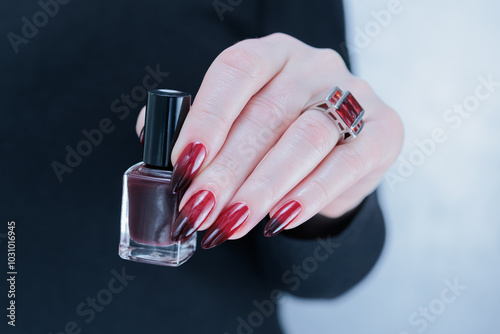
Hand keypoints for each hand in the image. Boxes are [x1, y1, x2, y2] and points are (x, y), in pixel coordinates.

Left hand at [136, 33, 402, 248]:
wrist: (337, 147)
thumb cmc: (277, 133)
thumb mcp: (239, 119)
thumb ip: (199, 125)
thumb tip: (152, 138)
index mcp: (272, 54)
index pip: (237, 72)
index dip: (207, 117)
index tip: (182, 164)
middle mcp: (314, 67)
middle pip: (267, 114)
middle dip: (228, 168)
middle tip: (199, 209)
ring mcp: (353, 96)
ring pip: (306, 139)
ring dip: (264, 187)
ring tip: (232, 223)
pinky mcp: (382, 131)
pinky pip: (345, 165)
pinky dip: (310, 194)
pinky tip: (280, 219)